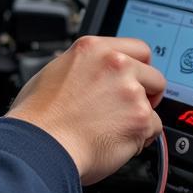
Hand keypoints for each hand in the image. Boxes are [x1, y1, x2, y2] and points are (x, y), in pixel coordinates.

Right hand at [7, 37, 164, 184]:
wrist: (41, 144)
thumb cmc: (39, 115)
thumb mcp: (54, 71)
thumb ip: (81, 66)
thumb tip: (88, 72)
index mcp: (93, 48)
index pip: (138, 48)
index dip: (138, 66)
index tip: (136, 78)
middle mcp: (116, 64)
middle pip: (153, 75)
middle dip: (146, 92)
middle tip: (129, 107)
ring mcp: (130, 91)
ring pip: (153, 106)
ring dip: (139, 117)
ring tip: (114, 128)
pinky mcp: (140, 118)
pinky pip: (153, 129)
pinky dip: (140, 138)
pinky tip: (118, 141)